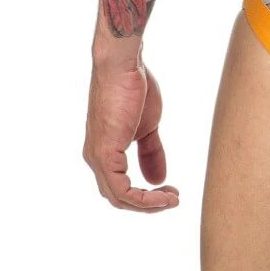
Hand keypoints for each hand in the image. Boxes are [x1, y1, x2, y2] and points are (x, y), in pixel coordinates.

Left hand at [83, 59, 178, 211]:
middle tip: (174, 199)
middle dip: (148, 204)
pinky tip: (162, 193)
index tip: (172, 192)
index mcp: (104, 152)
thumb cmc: (133, 88)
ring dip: (148, 204)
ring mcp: (98, 157)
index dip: (146, 196)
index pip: (120, 188)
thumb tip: (159, 180)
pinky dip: (144, 197)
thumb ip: (150, 154)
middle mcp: (95, 158)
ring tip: (172, 200)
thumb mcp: (147, 127)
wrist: (123, 65)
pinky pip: (121, 189)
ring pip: (119, 198)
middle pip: (118, 198)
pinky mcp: (105, 153)